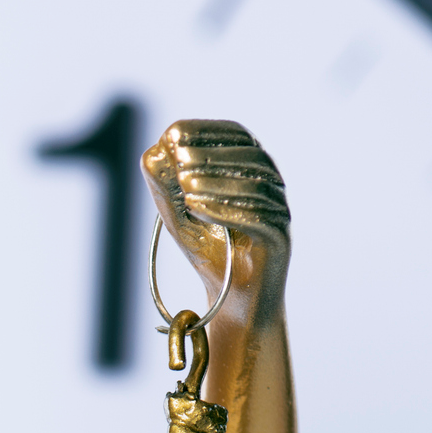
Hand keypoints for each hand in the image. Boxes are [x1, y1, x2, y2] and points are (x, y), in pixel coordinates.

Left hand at [142, 120, 288, 310]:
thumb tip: (151, 153)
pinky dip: (224, 210)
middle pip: (249, 158)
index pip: (238, 137)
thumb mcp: (180, 218)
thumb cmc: (209, 252)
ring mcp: (279, 212)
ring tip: (183, 183)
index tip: (173, 132)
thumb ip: (166, 189)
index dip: (207, 130)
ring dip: (215, 181)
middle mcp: (272, 186)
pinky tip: (195, 207)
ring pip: (255, 187)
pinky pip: (258, 219)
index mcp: (252, 171)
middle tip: (178, 157)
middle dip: (211, 154)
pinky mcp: (280, 239)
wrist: (232, 302)